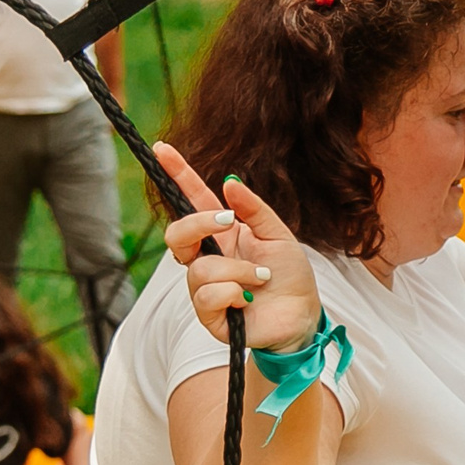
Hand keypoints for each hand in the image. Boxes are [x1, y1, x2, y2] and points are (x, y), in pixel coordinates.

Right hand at [155, 143, 320, 351]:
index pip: (191, 201)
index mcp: (221, 234)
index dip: (176, 174)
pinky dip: (235, 293)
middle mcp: (207, 259)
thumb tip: (229, 182)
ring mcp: (204, 288)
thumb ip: (253, 209)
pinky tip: (249, 299)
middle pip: (176, 234)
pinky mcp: (209, 316)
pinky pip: (207, 296)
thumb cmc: (290, 275)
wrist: (303, 316)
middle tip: (228, 223)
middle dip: (199, 224)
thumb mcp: (278, 234)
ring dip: (238, 270)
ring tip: (260, 279)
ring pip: (200, 269)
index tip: (161, 148)